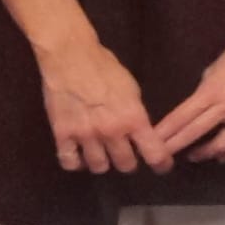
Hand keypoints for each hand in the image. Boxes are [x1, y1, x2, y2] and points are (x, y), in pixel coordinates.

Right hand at [34, 38, 171, 175]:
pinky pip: (69, 162)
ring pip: (99, 167)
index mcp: (133, 118)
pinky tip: (80, 157)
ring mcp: (85, 135)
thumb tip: (140, 132)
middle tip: (127, 156)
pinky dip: (76, 163)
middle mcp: (111, 131)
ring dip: (103, 163)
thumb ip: (136, 114)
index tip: (162, 167)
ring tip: (103, 155)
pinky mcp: (62, 134)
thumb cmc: (106, 68)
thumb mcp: (132, 89)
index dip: (161, 163)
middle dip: (129, 162)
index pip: (153, 152)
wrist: (72, 58)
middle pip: (125, 164)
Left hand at [151, 0, 224, 162]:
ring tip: (195, 156)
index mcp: (214, 89)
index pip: (183, 117)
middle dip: (176, 146)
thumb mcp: (216, 66)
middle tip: (162, 157)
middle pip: (197, 133)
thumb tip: (197, 108)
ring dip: (207, 153)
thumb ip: (206, 90)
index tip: (152, 142)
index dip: (165, 132)